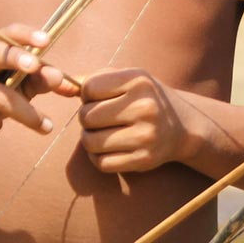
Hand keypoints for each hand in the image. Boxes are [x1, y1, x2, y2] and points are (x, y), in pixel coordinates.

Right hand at [0, 24, 74, 142]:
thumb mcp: (12, 83)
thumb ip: (39, 80)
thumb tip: (72, 87)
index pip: (8, 33)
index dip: (27, 35)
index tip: (46, 41)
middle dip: (15, 58)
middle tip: (34, 66)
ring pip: (2, 99)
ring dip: (28, 115)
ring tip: (46, 126)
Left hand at [76, 68, 194, 173]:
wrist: (183, 127)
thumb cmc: (145, 99)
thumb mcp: (128, 79)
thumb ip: (94, 79)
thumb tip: (60, 85)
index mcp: (139, 81)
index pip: (89, 88)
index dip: (86, 95)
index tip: (98, 99)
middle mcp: (145, 107)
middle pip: (87, 116)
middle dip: (86, 118)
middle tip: (99, 119)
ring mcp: (146, 135)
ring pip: (90, 142)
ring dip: (89, 139)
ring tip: (101, 133)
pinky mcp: (144, 159)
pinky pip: (101, 163)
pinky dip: (97, 157)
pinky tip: (108, 149)